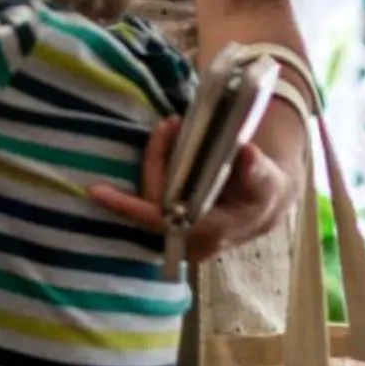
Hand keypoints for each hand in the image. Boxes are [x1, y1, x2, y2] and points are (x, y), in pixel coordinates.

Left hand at [88, 119, 297, 265]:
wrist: (265, 205)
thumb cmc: (265, 192)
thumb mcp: (268, 180)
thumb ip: (257, 171)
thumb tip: (246, 153)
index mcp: (209, 232)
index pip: (159, 220)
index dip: (127, 206)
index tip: (96, 192)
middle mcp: (187, 241)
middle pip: (152, 199)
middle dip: (156, 158)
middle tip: (170, 124)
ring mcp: (176, 237)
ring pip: (150, 196)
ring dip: (157, 160)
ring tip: (172, 128)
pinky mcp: (171, 227)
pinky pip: (152, 197)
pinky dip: (158, 168)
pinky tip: (168, 144)